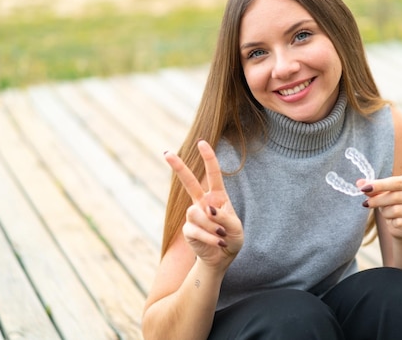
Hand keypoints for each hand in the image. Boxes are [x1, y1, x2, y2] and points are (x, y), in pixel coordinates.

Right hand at [164, 140, 243, 269]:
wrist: (221, 258)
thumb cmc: (232, 238)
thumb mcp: (235, 228)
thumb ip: (224, 217)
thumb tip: (208, 209)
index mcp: (217, 197)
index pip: (213, 175)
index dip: (208, 158)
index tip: (202, 143)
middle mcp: (203, 203)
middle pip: (189, 182)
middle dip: (178, 167)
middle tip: (166, 153)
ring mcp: (193, 215)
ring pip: (196, 213)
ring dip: (212, 226)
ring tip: (221, 235)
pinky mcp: (187, 230)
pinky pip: (195, 230)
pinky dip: (209, 238)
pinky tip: (217, 243)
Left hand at [359, 174, 401, 238]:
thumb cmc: (392, 202)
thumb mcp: (382, 192)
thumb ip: (372, 187)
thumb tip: (359, 183)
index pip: (396, 182)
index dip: (379, 185)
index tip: (364, 189)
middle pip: (396, 196)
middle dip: (378, 200)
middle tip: (367, 203)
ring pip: (397, 210)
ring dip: (385, 212)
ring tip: (385, 212)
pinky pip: (400, 223)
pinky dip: (392, 222)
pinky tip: (393, 221)